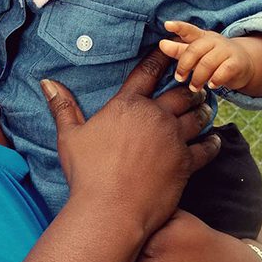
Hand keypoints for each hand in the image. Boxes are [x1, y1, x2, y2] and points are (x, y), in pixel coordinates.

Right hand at [41, 50, 219, 235]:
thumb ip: (62, 106)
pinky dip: (212, 143)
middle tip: (192, 82)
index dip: (158, 59)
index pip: (146, 73)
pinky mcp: (185, 163)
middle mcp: (154, 116)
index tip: (166, 51)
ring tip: (203, 107)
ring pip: (197, 116)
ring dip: (202, 109)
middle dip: (188, 85)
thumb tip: (47, 82)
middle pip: (180, 91)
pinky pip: (206, 148)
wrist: (110, 210)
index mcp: (126, 105)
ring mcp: (173, 139)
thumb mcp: (69, 136)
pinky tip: (213, 141)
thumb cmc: (87, 173)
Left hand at [159, 20, 253, 91]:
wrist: (243, 65)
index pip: (189, 30)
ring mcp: (227, 50)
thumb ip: (179, 49)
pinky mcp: (237, 62)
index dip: (178, 27)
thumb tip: (162, 44)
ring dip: (198, 77)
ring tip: (194, 87)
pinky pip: (225, 70)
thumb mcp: (196, 53)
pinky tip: (211, 85)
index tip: (167, 25)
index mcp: (201, 36)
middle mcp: (214, 40)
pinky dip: (216, 79)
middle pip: (194, 50)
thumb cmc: (213, 58)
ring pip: (208, 63)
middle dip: (184, 65)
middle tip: (179, 78)